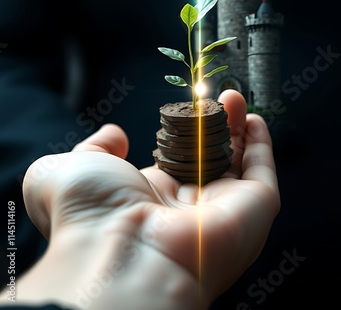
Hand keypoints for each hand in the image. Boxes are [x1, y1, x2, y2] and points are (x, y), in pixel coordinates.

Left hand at [0, 89, 279, 309]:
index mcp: (151, 199)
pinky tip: (255, 121)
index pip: (176, 161)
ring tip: (235, 97)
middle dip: (216, 126)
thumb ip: (91, 148)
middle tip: (219, 97)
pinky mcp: (252, 212)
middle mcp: (188, 207)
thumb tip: (115, 134)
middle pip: (211, 159)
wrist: (120, 255)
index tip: (188, 106)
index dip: (184, 132)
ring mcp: (222, 210)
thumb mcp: (66, 169)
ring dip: (240, 129)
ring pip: (238, 164)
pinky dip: (262, 148)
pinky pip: (262, 175)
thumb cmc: (89, 214)